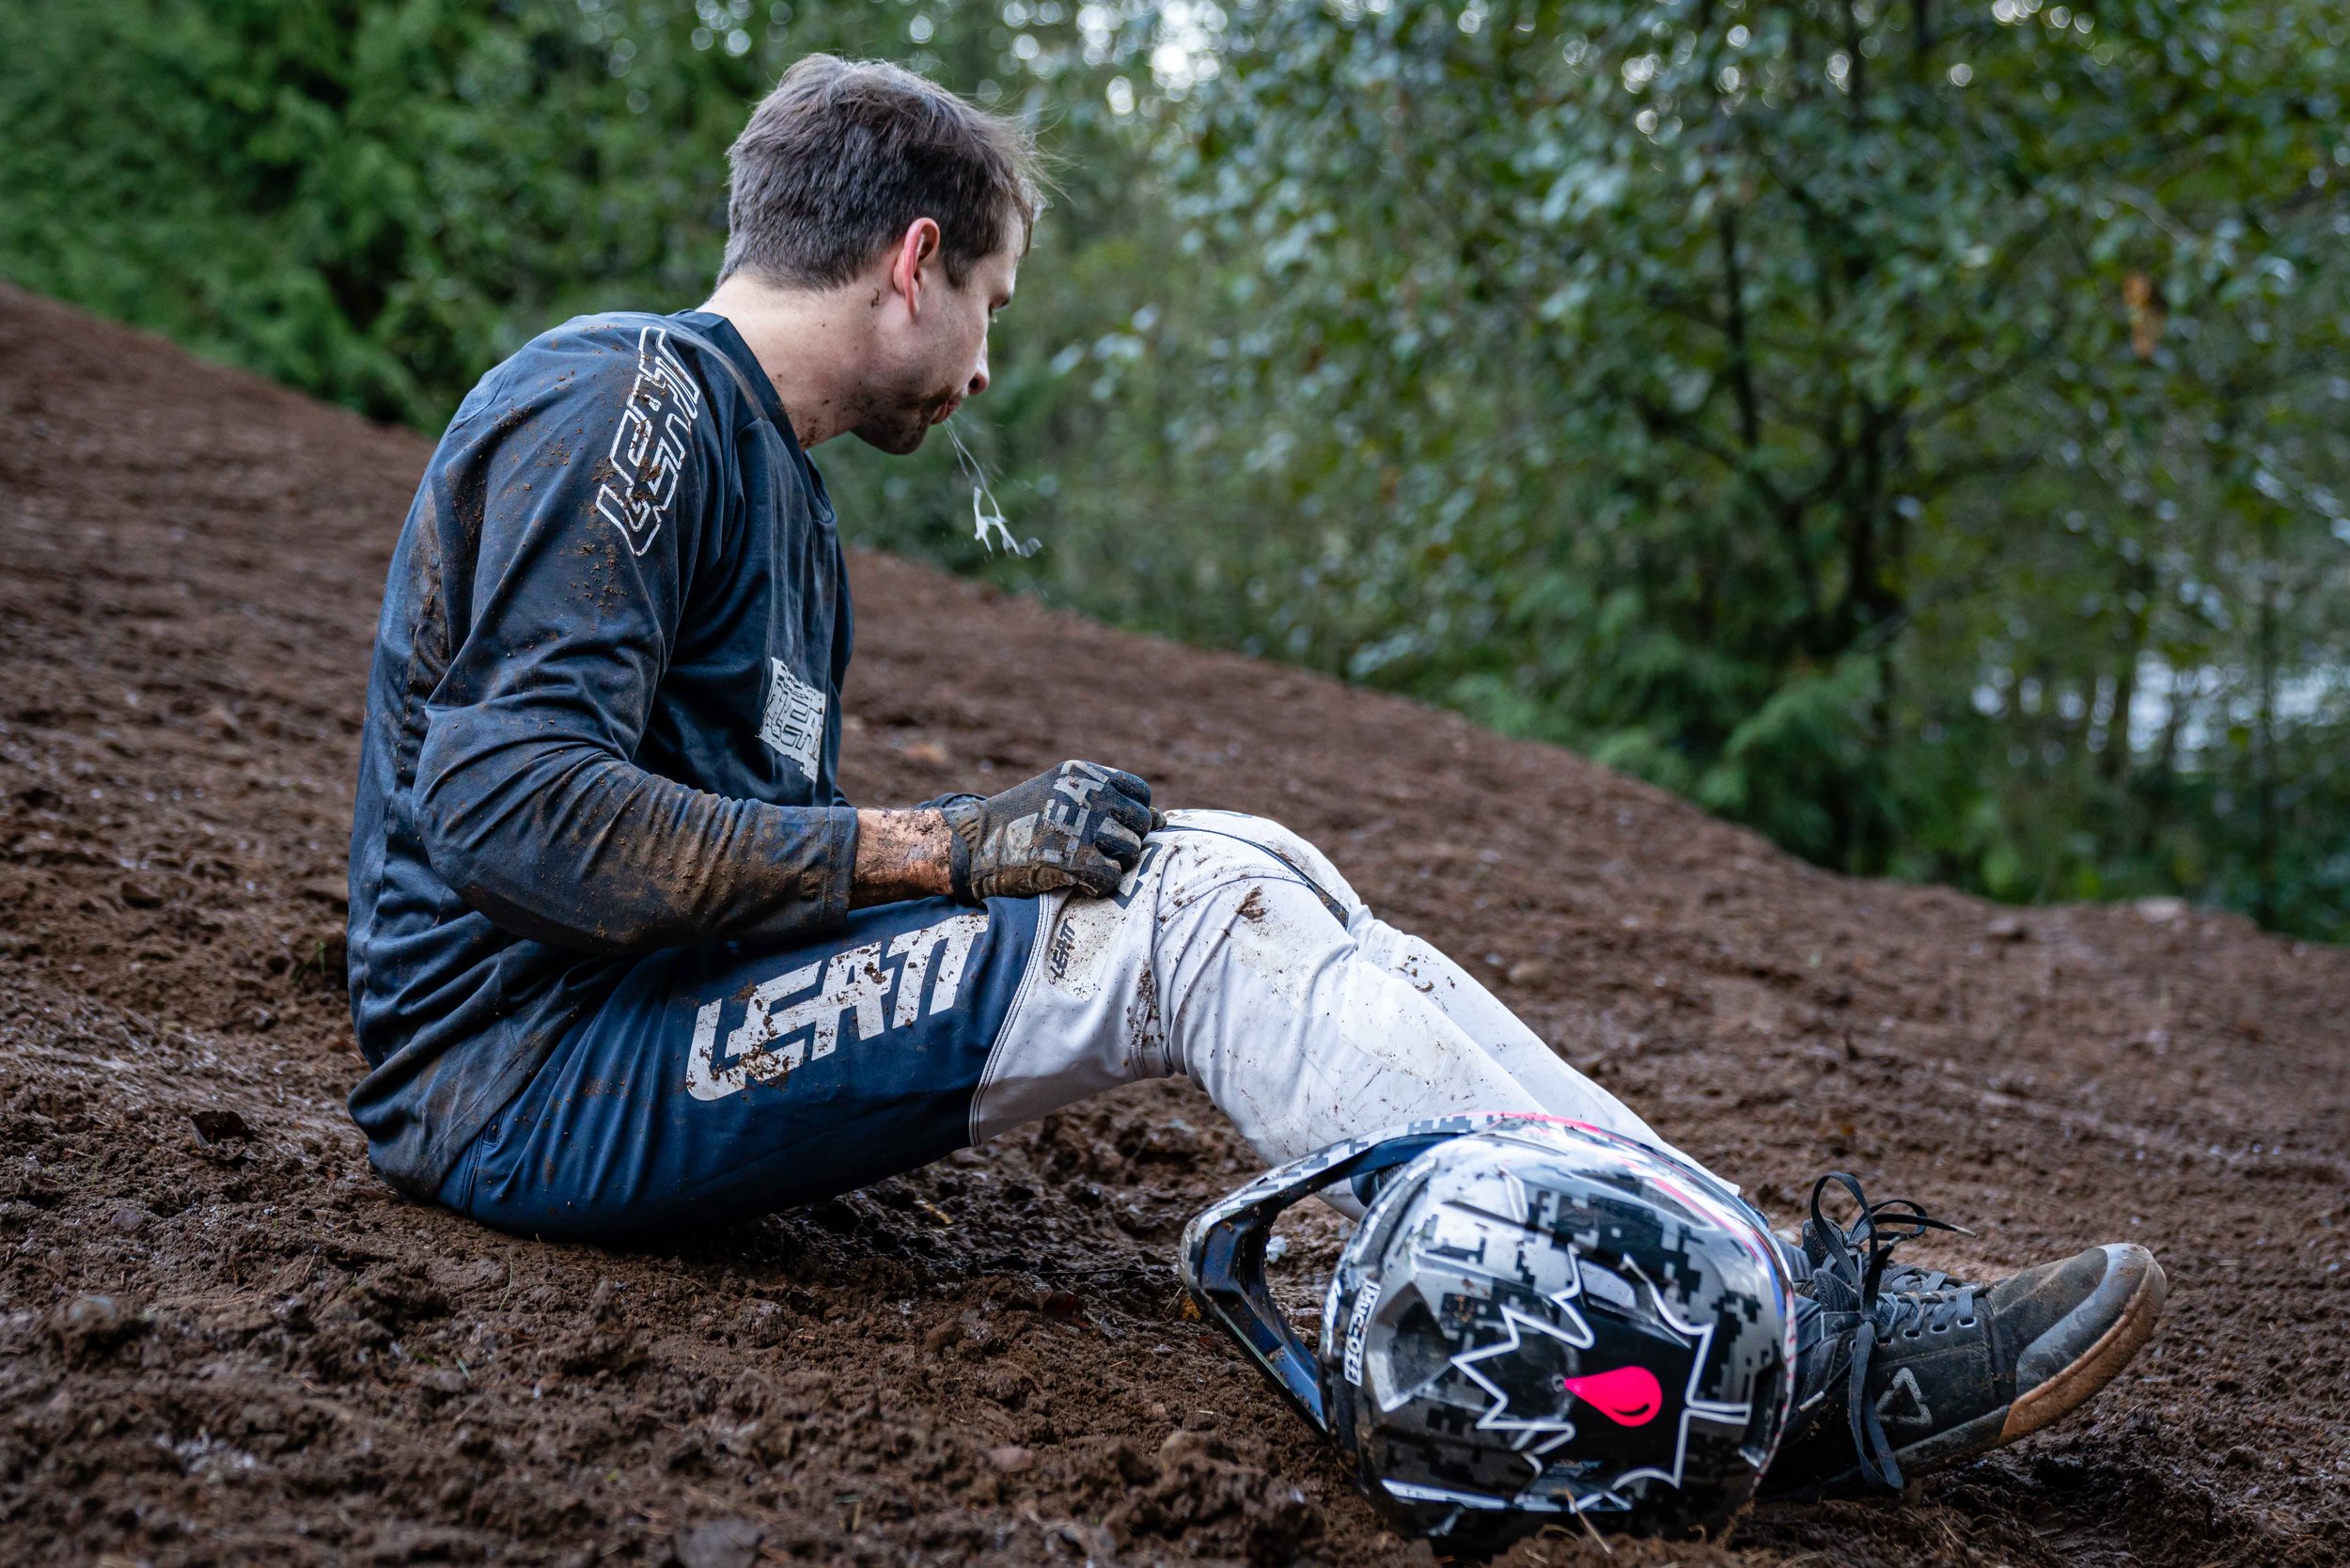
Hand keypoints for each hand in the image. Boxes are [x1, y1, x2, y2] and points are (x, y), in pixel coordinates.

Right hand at [939, 761, 1159, 901]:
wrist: (971, 844)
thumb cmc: (1020, 823)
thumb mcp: (1060, 794)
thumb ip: (1107, 801)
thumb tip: (1163, 820)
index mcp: (1085, 774)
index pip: (1140, 794)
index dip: (1132, 818)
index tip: (1109, 832)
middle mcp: (1087, 793)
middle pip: (1141, 825)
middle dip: (1124, 843)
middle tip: (1093, 853)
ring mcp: (1081, 825)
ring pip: (1131, 851)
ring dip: (1113, 865)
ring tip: (1083, 866)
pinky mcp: (1072, 858)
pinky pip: (1112, 877)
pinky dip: (1099, 886)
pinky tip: (1078, 882)